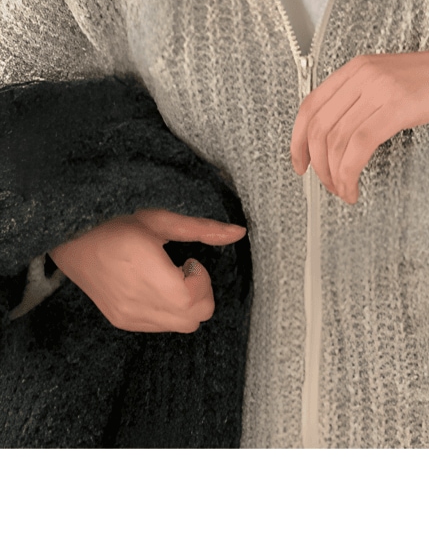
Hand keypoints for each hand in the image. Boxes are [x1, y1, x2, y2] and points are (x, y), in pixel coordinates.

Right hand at [48, 208, 246, 332]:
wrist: (71, 241)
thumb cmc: (116, 222)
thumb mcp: (160, 219)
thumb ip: (202, 228)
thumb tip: (239, 232)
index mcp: (148, 274)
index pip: (195, 300)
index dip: (202, 279)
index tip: (189, 260)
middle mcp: (137, 303)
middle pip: (195, 319)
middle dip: (200, 294)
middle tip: (183, 269)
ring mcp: (128, 316)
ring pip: (181, 327)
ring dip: (186, 304)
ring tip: (167, 277)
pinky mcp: (121, 322)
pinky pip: (161, 327)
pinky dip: (170, 312)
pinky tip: (154, 287)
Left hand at [290, 35, 428, 203]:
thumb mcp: (400, 83)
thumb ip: (370, 100)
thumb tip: (346, 135)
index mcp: (359, 66)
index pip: (310, 104)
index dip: (297, 139)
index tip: (300, 164)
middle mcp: (363, 72)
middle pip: (317, 125)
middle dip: (316, 164)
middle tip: (327, 187)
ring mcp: (380, 87)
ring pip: (335, 139)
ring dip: (334, 175)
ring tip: (346, 192)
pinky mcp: (398, 105)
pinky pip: (357, 146)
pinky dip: (349, 173)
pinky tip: (356, 187)